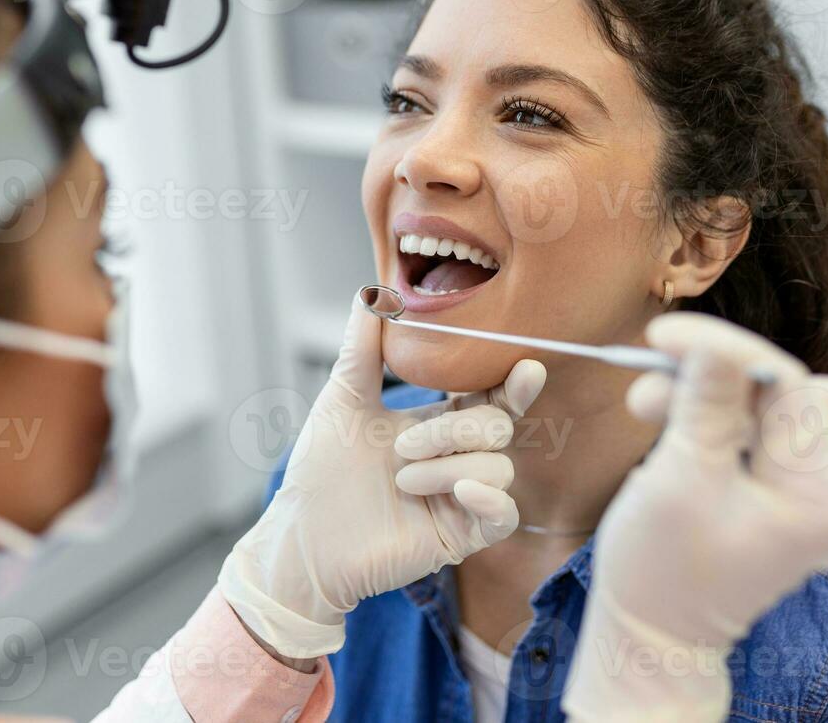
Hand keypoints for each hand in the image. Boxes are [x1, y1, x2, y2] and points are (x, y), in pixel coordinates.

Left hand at [219, 293, 545, 658]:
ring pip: (501, 467)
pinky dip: (490, 499)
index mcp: (439, 423)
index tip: (525, 366)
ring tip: (402, 481)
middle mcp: (457, 458)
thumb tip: (371, 291)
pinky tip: (461, 491)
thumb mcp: (343, 398)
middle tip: (401, 448)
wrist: (302, 535)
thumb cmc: (321, 469)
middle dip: (455, 430)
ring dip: (449, 467)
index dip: (514, 382)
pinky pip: (505, 514)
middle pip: (498, 426)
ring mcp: (463, 497)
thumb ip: (363, 347)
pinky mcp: (463, 536)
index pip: (492, 395)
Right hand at [563, 312, 827, 721]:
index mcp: (824, 499)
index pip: (793, 386)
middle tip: (669, 384)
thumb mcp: (678, 479)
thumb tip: (714, 341)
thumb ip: (706, 404)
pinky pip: (798, 435)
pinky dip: (751, 421)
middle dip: (742, 377)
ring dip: (744, 397)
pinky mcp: (805, 495)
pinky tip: (697, 427)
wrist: (656, 635)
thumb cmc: (662, 570)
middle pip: (824, 392)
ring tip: (669, 411)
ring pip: (815, 408)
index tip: (661, 338)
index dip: (724, 351)